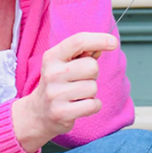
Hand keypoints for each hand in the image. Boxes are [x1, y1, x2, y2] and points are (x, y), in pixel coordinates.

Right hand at [12, 32, 116, 152]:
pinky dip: (93, 106)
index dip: (99, 39)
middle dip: (92, 74)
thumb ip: (84, 52)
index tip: (113, 42)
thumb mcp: (64, 63)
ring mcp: (55, 94)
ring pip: (93, 87)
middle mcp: (52, 73)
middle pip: (92, 66)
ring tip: (77, 94)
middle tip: (79, 80)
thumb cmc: (58, 83)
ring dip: (91, 92)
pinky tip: (80, 105)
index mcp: (52, 57)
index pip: (78, 41)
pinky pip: (93, 105)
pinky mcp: (61, 113)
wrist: (39, 113)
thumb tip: (108, 43)